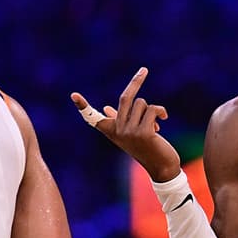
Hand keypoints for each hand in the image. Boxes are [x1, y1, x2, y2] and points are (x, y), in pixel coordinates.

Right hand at [71, 67, 181, 181]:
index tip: (73, 95)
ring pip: (142, 104)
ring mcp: (130, 132)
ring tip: (155, 124)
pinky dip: (160, 112)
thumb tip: (105, 109)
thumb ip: (118, 120)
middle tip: (143, 70)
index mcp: (111, 130)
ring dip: (152, 111)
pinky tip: (163, 119)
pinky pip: (152, 109)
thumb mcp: (130, 134)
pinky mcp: (144, 133)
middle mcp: (118, 131)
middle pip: (125, 98)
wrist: (161, 167)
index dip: (83, 106)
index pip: (93, 117)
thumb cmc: (146, 148)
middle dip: (136, 82)